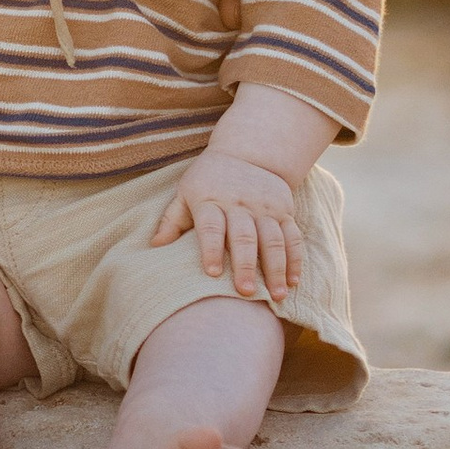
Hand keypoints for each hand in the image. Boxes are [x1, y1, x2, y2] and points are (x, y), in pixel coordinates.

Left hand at [152, 149, 304, 306]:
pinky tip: (293, 281)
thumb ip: (172, 220)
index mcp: (210, 200)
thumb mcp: (185, 193)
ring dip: (276, 268)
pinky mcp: (285, 210)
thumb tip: (155, 246)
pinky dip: (294, 259)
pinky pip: (293, 236)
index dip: (212, 249)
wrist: (246, 153)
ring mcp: (265, 207)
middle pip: (244, 236)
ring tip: (276, 295)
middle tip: (246, 291)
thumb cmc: (207, 181)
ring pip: (273, 239)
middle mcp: (239, 203)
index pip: (211, 226)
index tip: (213, 273)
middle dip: (246, 264)